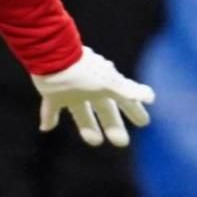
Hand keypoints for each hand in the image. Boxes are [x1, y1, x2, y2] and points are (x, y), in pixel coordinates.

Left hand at [31, 48, 155, 146]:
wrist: (55, 55)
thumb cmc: (84, 70)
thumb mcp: (108, 82)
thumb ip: (129, 91)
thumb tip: (151, 96)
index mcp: (105, 84)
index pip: (124, 100)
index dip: (134, 111)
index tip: (144, 123)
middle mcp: (89, 86)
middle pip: (105, 108)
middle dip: (114, 124)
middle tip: (122, 141)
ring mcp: (70, 89)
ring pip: (82, 110)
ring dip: (88, 125)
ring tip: (95, 141)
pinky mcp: (51, 93)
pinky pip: (51, 108)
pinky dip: (49, 118)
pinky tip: (45, 128)